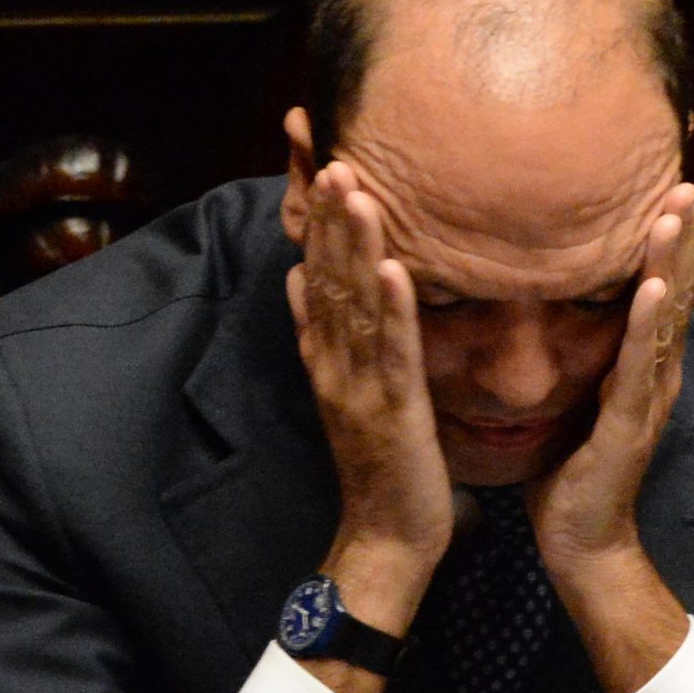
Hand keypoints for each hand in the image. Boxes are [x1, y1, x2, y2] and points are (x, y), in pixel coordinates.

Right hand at [287, 162, 454, 637]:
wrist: (386, 538)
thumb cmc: (379, 464)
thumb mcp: (346, 390)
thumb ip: (323, 335)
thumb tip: (300, 280)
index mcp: (328, 357)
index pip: (318, 276)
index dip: (319, 222)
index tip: (322, 166)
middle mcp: (335, 365)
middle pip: (329, 279)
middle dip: (333, 217)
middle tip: (335, 155)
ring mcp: (359, 386)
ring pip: (355, 306)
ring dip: (356, 246)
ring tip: (358, 190)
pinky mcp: (393, 410)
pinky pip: (392, 352)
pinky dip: (391, 308)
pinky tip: (392, 267)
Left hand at [527, 183, 693, 581]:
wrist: (582, 544)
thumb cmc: (572, 476)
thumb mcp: (575, 401)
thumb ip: (580, 359)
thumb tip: (549, 313)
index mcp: (641, 369)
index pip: (660, 293)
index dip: (666, 244)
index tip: (665, 192)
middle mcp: (655, 377)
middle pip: (676, 294)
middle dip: (679, 238)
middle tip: (684, 183)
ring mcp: (647, 400)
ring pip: (664, 320)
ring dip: (671, 264)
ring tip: (673, 215)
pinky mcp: (627, 425)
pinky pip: (638, 367)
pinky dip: (646, 324)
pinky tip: (654, 286)